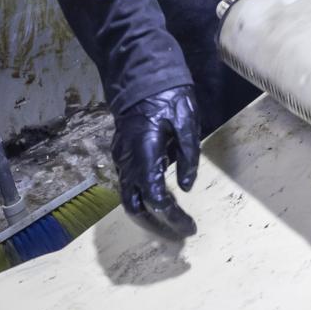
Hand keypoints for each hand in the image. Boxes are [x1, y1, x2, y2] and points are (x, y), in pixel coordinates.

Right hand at [113, 87, 200, 240]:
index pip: (154, 198)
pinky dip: (144, 201)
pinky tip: (163, 204)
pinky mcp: (122, 156)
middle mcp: (126, 161)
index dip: (172, 217)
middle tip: (181, 234)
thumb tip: (186, 187)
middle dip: (157, 226)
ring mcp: (121, 159)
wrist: (141, 75)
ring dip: (149, 217)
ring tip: (173, 225)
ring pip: (130, 200)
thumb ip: (188, 155)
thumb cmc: (168, 94)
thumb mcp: (186, 120)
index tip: (190, 228)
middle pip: (135, 208)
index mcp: (143, 153)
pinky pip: (130, 187)